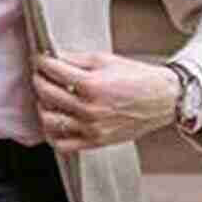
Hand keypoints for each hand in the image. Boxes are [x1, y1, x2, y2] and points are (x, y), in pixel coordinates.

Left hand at [33, 51, 177, 152]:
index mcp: (92, 85)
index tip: (40, 59)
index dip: (41, 62)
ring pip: (48, 120)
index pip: (52, 70)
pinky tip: (55, 121)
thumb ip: (76, 59)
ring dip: (42, 105)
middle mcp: (89, 109)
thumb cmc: (139, 79)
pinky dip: (52, 133)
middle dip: (38, 79)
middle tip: (41, 74)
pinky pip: (62, 144)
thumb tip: (53, 56)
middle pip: (46, 93)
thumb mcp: (106, 60)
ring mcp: (90, 128)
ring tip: (47, 97)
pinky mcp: (95, 142)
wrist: (163, 100)